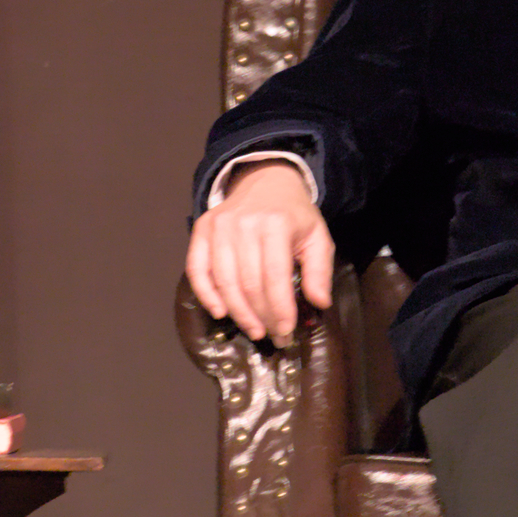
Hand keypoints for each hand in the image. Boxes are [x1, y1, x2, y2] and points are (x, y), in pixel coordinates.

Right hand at [186, 160, 334, 344]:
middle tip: (273, 336)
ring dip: (238, 313)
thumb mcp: (317, 236)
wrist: (266, 181)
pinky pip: (197, 269)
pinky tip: (221, 312)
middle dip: (262, 316)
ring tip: (254, 329)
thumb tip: (320, 302)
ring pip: (224, 281)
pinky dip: (206, 294)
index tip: (286, 331)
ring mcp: (219, 226)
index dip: (280, 309)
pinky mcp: (202, 229)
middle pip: (249, 283)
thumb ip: (320, 269)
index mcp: (276, 224)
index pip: (275, 276)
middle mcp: (244, 224)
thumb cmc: (294, 214)